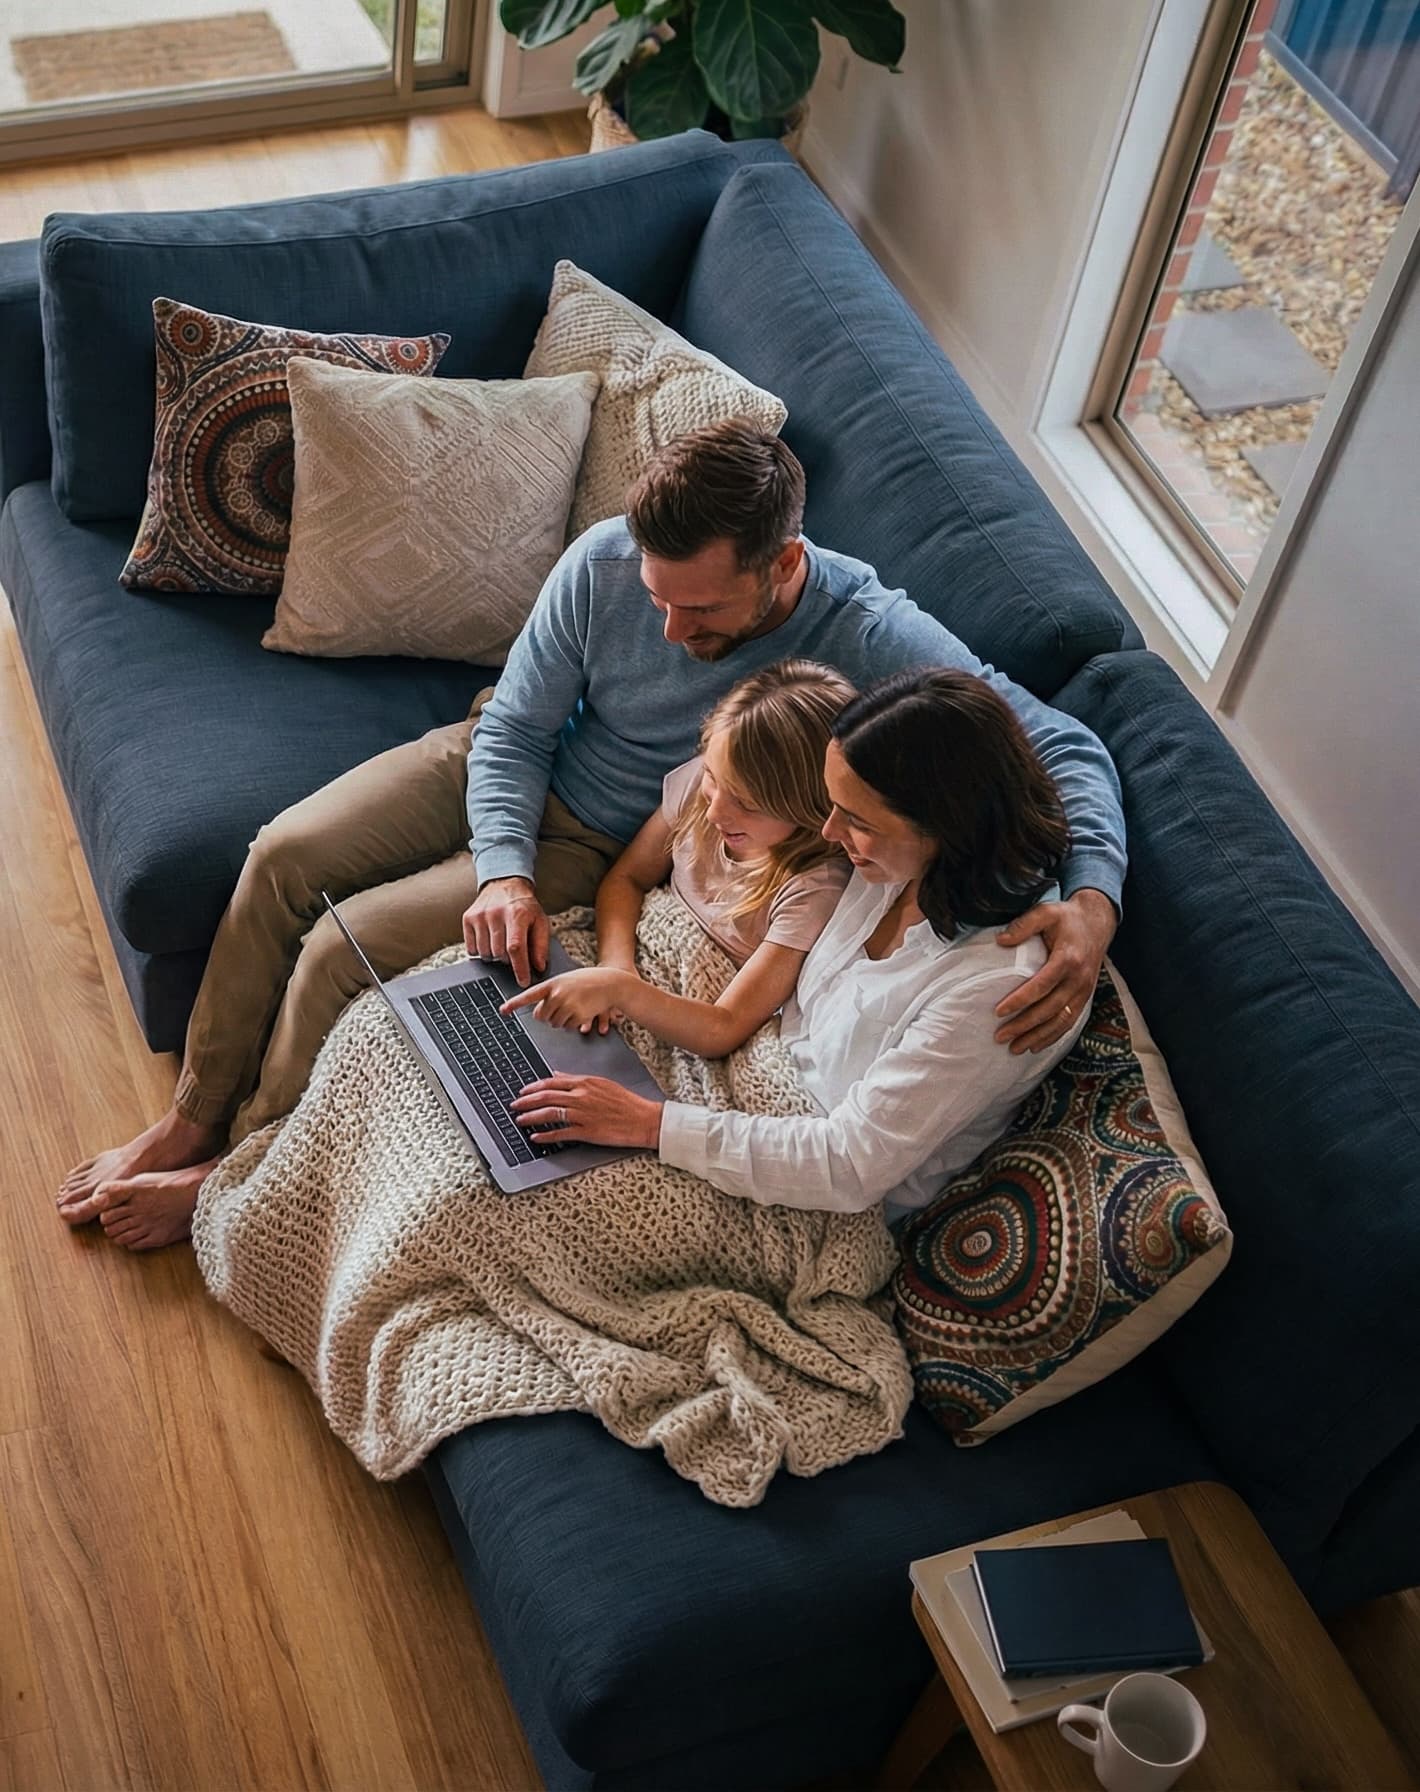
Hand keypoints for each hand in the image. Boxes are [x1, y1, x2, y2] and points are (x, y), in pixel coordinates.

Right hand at [462, 876, 548, 985]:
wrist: (505, 884)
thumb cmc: (524, 907)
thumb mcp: (540, 921)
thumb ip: (541, 945)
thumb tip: (539, 967)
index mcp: (517, 914)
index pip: (516, 948)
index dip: (519, 968)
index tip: (523, 981)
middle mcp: (496, 914)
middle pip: (499, 953)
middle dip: (509, 961)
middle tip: (514, 953)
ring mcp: (480, 916)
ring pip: (485, 953)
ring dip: (495, 957)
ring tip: (502, 944)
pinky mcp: (468, 918)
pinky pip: (472, 949)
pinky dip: (481, 952)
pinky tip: (490, 941)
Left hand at [501, 966, 632, 1034]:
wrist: (610, 983)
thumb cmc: (587, 981)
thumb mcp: (566, 980)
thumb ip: (550, 994)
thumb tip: (538, 1014)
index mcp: (552, 984)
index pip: (529, 995)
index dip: (514, 1003)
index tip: (503, 1010)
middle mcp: (557, 995)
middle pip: (541, 1016)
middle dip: (548, 1015)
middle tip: (561, 1006)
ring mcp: (568, 1006)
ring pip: (554, 1023)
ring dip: (561, 1019)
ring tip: (575, 1006)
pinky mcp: (578, 1016)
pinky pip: (567, 1027)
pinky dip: (573, 1023)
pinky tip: (582, 1011)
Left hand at [511, 1074, 661, 1149]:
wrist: (643, 1119)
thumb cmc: (626, 1102)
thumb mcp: (601, 1083)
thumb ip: (577, 1079)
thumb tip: (557, 1075)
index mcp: (585, 1082)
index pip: (552, 1083)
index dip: (533, 1087)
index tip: (523, 1091)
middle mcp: (582, 1096)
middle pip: (546, 1097)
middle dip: (526, 1102)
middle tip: (514, 1106)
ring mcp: (584, 1114)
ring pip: (550, 1113)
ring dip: (531, 1117)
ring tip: (520, 1120)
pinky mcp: (587, 1131)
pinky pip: (561, 1133)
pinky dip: (546, 1135)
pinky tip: (536, 1137)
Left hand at [993, 888, 1115, 1054]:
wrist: (1098, 923)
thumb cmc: (1068, 918)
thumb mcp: (1046, 912)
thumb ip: (1023, 925)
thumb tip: (1000, 940)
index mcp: (1068, 958)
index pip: (1042, 985)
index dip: (1020, 1000)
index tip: (999, 1011)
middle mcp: (1078, 979)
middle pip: (1050, 1009)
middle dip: (1024, 1025)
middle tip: (1000, 1036)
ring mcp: (1084, 991)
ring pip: (1060, 1021)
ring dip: (1037, 1037)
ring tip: (1014, 1048)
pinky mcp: (1085, 997)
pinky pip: (1069, 1022)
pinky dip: (1052, 1037)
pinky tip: (1035, 1046)